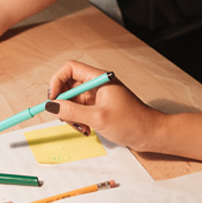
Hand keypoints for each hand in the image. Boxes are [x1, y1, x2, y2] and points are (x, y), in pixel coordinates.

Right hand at [45, 60, 167, 150]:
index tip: (53, 100)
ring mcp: (98, 96)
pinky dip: (79, 121)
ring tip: (82, 128)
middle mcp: (97, 84)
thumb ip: (72, 111)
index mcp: (99, 78)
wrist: (150, 133)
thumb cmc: (131, 122)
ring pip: (72, 102)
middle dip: (63, 104)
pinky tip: (87, 130)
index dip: (57, 81)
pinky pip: (80, 111)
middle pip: (68, 87)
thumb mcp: (97, 118)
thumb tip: (51, 105)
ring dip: (71, 116)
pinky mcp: (99, 108)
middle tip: (67, 120)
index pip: (70, 68)